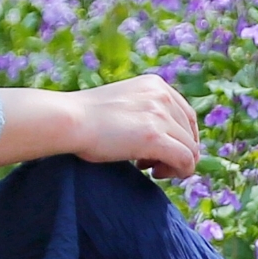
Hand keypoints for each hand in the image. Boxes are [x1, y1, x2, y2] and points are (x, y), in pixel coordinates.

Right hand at [55, 75, 198, 179]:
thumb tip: (160, 139)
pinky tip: (155, 173)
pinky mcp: (156, 137)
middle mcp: (162, 96)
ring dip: (175, 164)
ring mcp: (160, 115)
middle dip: (177, 152)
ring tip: (152, 169)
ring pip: (190, 149)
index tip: (162, 151)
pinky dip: (178, 172)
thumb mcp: (122, 102)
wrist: (68, 120)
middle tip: (153, 164)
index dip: (179, 137)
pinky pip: (185, 160)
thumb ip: (143, 111)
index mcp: (155, 85)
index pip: (186, 115)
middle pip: (190, 133)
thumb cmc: (84, 117)